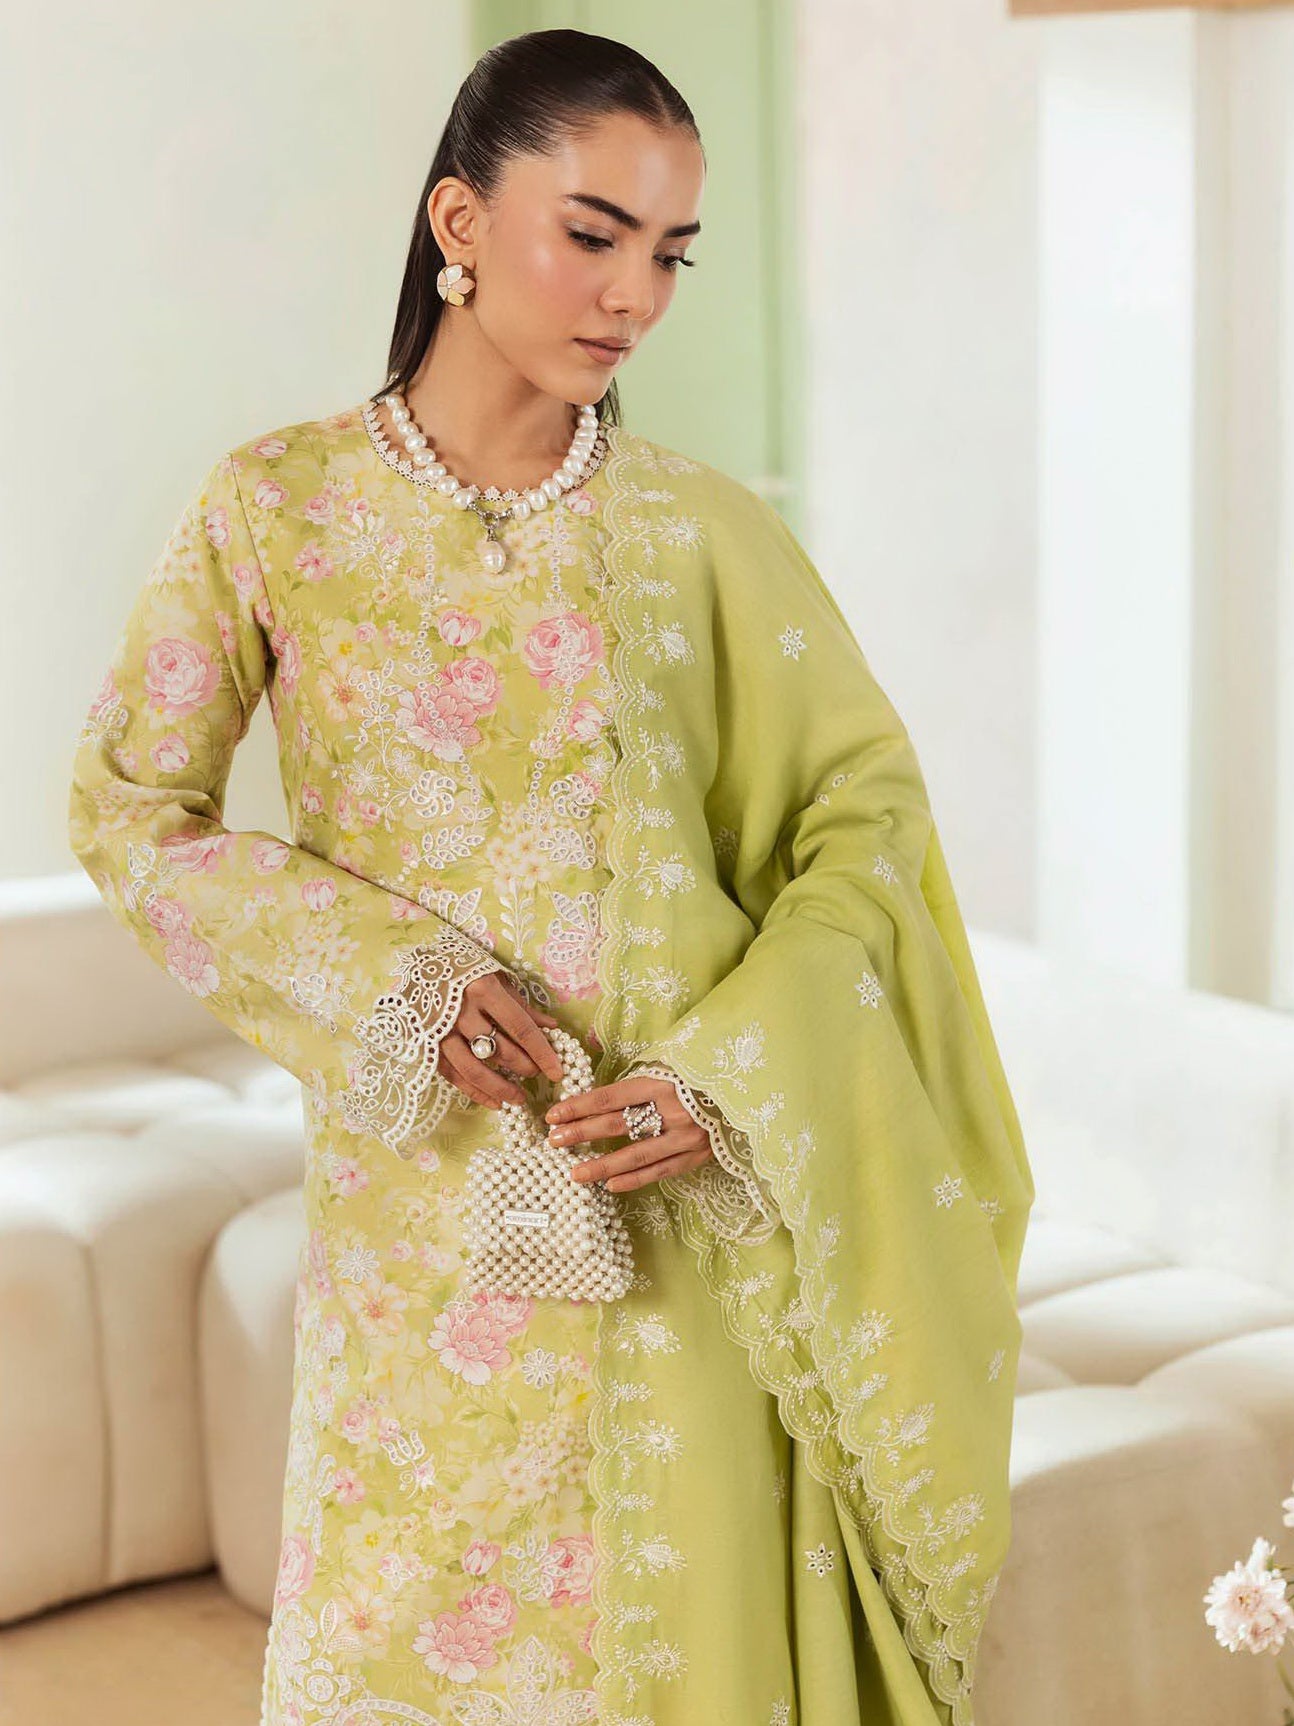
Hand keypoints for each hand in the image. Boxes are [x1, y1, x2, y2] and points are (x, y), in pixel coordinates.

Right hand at [439, 970, 564, 1106]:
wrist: (419, 965)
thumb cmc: (465, 970)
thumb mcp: (496, 979)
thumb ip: (523, 1006)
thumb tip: (552, 1027)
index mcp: (484, 990)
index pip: (520, 1027)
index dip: (541, 1052)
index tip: (557, 1071)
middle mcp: (462, 1011)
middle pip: (499, 1049)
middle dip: (523, 1067)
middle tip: (536, 1074)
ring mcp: (442, 1030)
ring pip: (475, 1069)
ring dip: (500, 1088)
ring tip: (518, 1098)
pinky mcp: (428, 1045)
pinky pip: (454, 1076)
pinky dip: (475, 1092)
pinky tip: (493, 1101)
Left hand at [542, 1075, 713, 1192]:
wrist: (751, 1091)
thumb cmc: (704, 1073)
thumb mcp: (674, 1063)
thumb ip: (644, 1077)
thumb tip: (604, 1091)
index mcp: (662, 1081)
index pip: (610, 1097)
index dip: (579, 1106)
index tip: (554, 1115)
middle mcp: (671, 1110)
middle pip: (616, 1124)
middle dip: (581, 1132)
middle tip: (553, 1142)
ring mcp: (685, 1136)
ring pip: (635, 1154)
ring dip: (602, 1165)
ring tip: (575, 1173)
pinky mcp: (697, 1156)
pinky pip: (660, 1170)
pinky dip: (634, 1179)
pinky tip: (610, 1185)